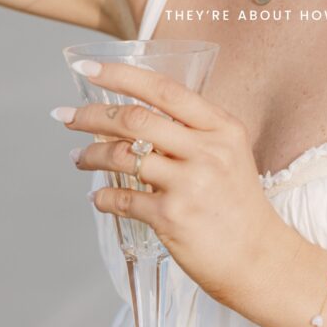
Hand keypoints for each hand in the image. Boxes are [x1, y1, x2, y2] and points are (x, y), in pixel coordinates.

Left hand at [52, 60, 298, 311]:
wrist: (260, 259)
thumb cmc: (237, 204)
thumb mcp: (228, 153)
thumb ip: (192, 130)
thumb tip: (135, 115)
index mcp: (221, 126)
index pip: (163, 89)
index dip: (120, 74)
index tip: (88, 67)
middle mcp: (207, 150)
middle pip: (135, 119)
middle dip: (91, 115)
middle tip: (66, 117)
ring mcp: (189, 184)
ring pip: (122, 156)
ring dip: (91, 155)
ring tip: (78, 157)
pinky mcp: (172, 217)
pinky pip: (122, 198)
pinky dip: (102, 196)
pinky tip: (97, 196)